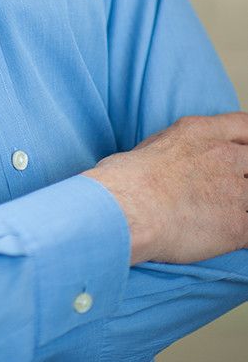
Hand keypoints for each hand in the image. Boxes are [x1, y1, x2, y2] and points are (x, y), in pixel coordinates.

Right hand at [83, 112, 247, 264]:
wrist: (127, 210)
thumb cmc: (125, 180)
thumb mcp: (152, 144)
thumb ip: (177, 146)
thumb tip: (179, 156)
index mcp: (200, 132)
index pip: (244, 126)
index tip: (244, 152)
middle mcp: (223, 156)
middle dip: (244, 175)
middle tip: (228, 190)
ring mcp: (235, 190)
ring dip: (242, 205)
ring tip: (220, 212)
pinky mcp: (237, 226)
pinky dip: (242, 234)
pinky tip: (226, 236)